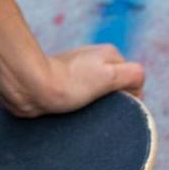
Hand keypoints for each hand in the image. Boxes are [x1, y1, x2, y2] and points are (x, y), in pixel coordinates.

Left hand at [16, 43, 145, 117]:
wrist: (29, 88)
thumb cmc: (67, 83)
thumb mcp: (108, 76)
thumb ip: (132, 75)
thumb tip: (138, 86)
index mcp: (109, 55)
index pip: (133, 80)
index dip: (130, 98)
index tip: (114, 107)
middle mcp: (94, 60)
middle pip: (116, 88)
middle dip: (112, 103)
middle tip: (99, 113)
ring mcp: (79, 72)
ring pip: (99, 95)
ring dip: (96, 107)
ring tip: (85, 114)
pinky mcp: (64, 85)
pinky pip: (81, 99)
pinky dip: (81, 108)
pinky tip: (74, 114)